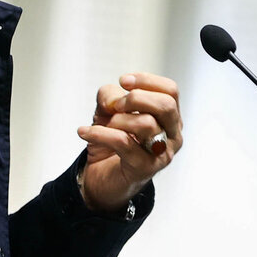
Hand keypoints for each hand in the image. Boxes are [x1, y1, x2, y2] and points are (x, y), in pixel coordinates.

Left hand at [76, 73, 182, 214]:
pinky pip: (123, 143)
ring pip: (146, 124)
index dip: (146, 80)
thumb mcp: (107, 111)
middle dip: (136, 98)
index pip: (170, 91)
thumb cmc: (111, 141)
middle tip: (116, 105)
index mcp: (169, 118)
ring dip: (117, 119)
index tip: (123, 81)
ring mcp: (161, 154)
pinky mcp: (145, 168)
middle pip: (166, 105)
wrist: (99, 176)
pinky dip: (99, 134)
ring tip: (103, 125)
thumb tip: (114, 100)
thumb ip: (110, 96)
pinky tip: (84, 132)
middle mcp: (172, 135)